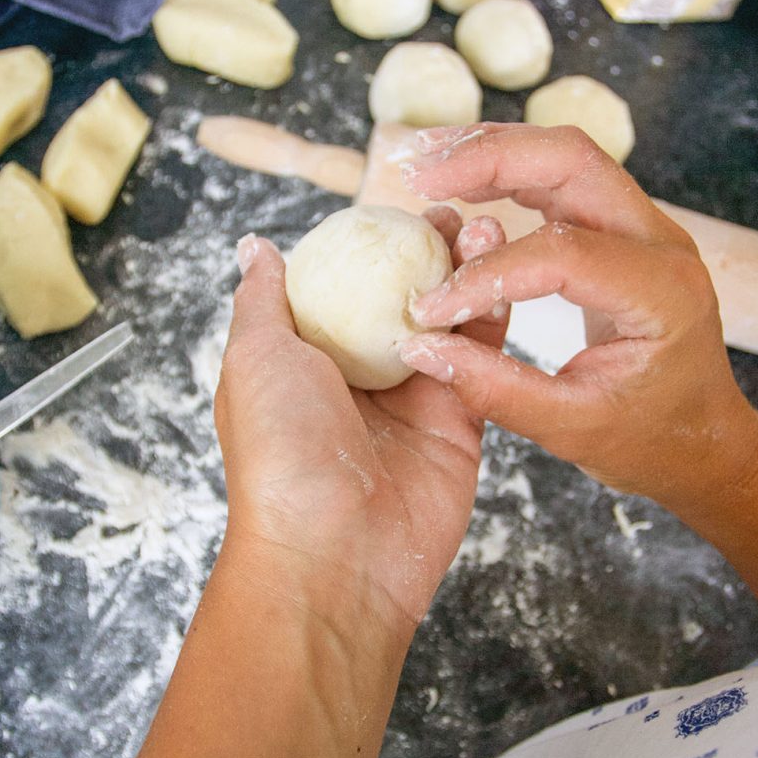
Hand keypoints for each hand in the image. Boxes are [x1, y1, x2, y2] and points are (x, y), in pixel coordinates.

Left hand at [216, 207, 506, 633]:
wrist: (333, 553)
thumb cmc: (280, 452)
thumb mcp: (254, 358)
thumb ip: (262, 299)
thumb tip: (256, 248)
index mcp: (307, 359)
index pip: (346, 284)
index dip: (374, 243)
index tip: (403, 204)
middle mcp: (360, 376)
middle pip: (403, 298)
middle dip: (432, 253)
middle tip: (459, 214)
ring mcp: (412, 399)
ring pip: (448, 323)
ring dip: (469, 276)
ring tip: (490, 230)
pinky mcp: (458, 424)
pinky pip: (481, 364)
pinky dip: (492, 321)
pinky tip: (503, 279)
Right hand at [398, 122, 757, 523]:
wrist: (701, 438)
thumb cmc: (648, 439)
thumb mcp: (570, 430)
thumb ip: (494, 389)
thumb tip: (421, 348)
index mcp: (661, 294)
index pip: (560, 254)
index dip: (484, 275)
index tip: (428, 310)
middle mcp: (660, 242)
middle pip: (570, 161)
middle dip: (487, 157)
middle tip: (415, 173)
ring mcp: (642, 227)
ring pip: (563, 155)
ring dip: (490, 150)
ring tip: (423, 162)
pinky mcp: (618, 229)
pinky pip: (560, 178)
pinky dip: (506, 170)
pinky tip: (460, 180)